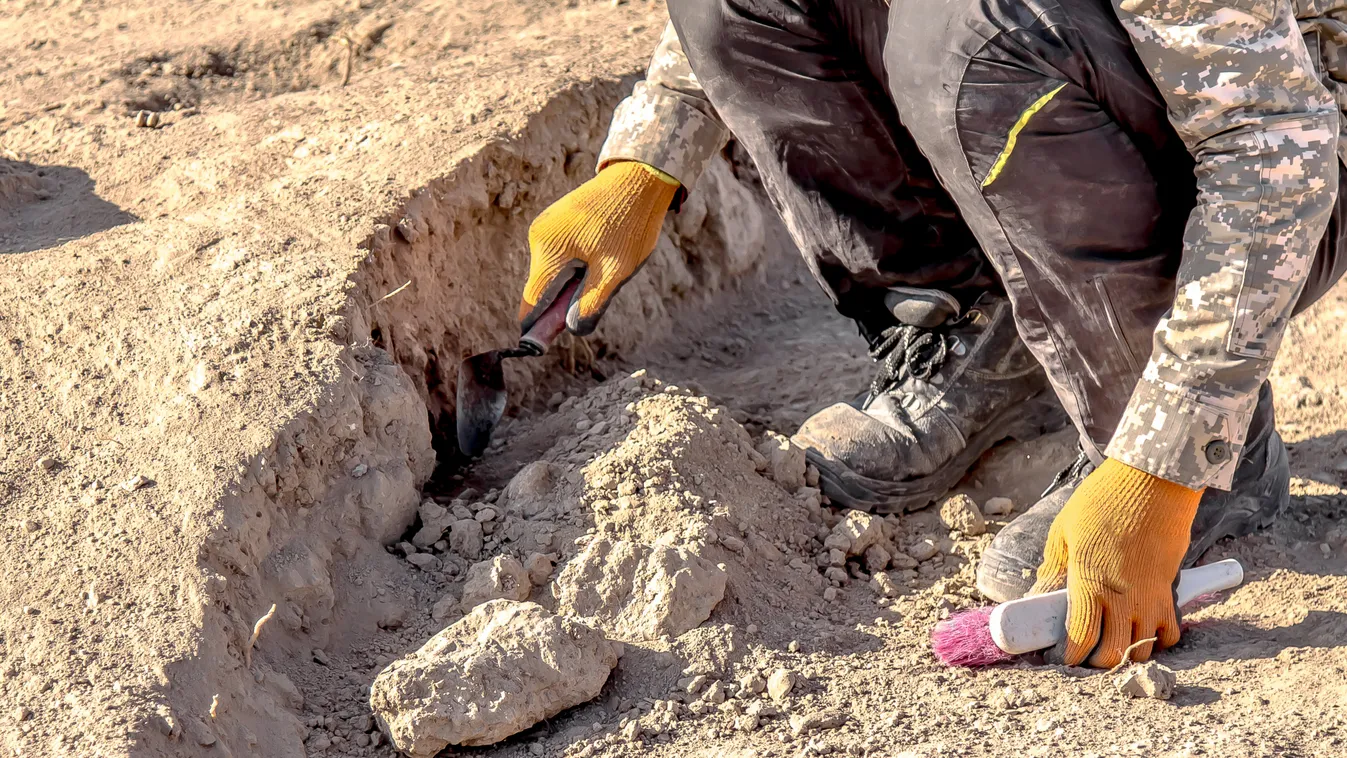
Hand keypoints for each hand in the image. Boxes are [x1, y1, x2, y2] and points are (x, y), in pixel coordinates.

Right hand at [520, 161, 679, 334]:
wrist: (638, 177)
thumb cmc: (629, 225)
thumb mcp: (615, 272)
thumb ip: (591, 304)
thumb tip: (571, 330)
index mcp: (548, 251)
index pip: (531, 302)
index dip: (538, 327)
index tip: (544, 346)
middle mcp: (538, 237)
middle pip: (542, 288)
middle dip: (564, 300)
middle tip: (599, 290)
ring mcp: (544, 227)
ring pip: (551, 272)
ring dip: (573, 281)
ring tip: (606, 262)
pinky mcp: (554, 221)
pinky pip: (558, 256)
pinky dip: (575, 265)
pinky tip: (601, 252)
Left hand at [1030, 458, 1202, 666]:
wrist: (1155, 481)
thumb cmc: (1103, 501)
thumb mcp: (1064, 531)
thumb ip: (1052, 569)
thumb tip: (1038, 597)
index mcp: (1089, 583)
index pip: (1080, 639)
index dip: (1070, 656)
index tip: (1062, 656)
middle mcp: (1122, 598)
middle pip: (1113, 654)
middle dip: (1096, 661)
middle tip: (1084, 651)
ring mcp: (1150, 597)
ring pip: (1144, 649)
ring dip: (1126, 652)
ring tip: (1111, 640)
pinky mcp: (1171, 590)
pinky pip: (1170, 632)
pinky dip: (1157, 639)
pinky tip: (1141, 628)